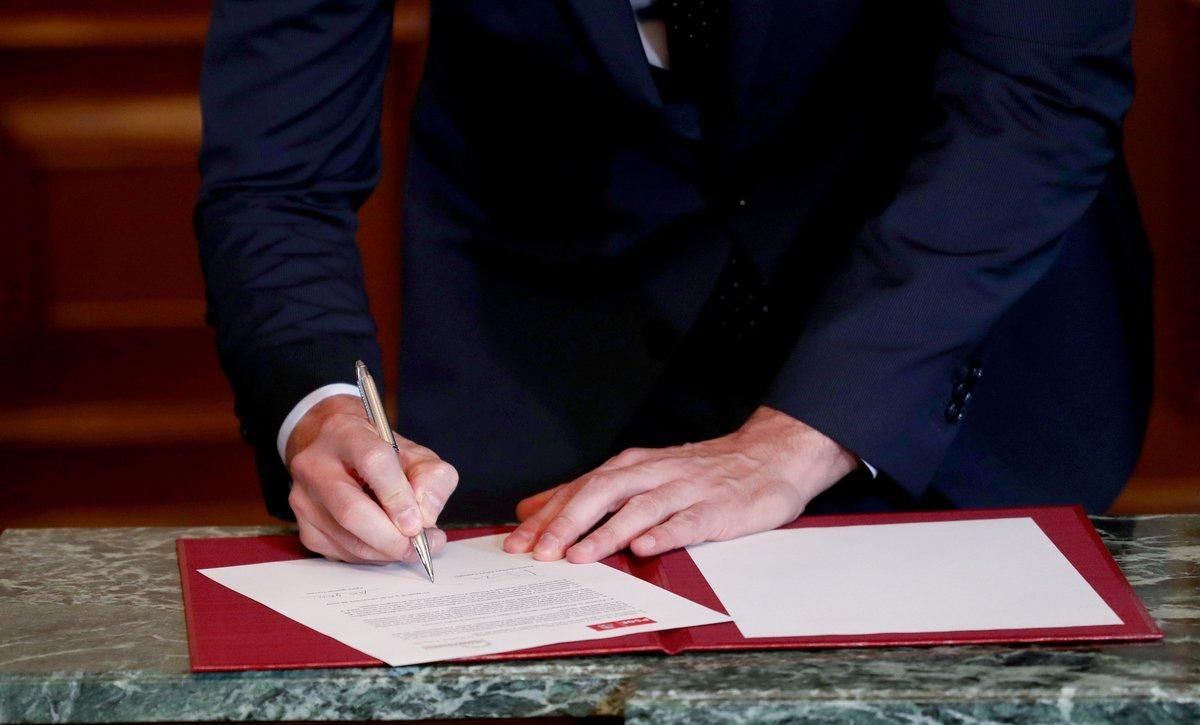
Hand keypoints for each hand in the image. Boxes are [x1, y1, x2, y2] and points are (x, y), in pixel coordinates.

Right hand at [285, 395, 457, 563]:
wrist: (332, 449)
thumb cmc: (376, 451)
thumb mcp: (414, 452)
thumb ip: (432, 478)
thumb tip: (426, 516)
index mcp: (345, 432)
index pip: (373, 462)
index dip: (399, 497)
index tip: (418, 521)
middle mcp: (315, 464)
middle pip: (351, 511)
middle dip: (391, 537)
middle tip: (417, 545)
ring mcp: (304, 498)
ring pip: (347, 539)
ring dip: (385, 552)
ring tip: (411, 546)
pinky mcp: (304, 526)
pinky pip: (341, 553)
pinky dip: (371, 556)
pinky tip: (385, 545)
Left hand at [503, 407, 856, 561]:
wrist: (768, 455)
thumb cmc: (701, 472)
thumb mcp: (641, 474)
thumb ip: (591, 492)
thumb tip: (535, 509)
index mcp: (631, 467)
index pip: (579, 489)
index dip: (546, 516)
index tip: (516, 542)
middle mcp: (653, 473)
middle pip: (601, 493)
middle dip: (567, 523)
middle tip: (540, 552)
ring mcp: (685, 489)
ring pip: (639, 508)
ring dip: (607, 532)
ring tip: (580, 555)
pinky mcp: (717, 508)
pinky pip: (687, 521)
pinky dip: (664, 533)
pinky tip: (645, 548)